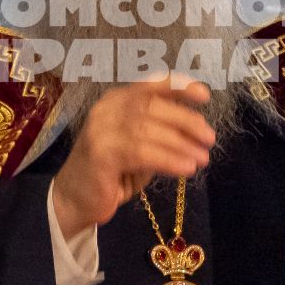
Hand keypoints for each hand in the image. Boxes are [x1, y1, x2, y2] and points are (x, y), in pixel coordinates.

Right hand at [50, 77, 215, 238]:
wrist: (75, 200)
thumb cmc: (111, 173)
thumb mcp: (139, 146)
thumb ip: (159, 132)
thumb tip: (197, 130)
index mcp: (115, 100)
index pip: (150, 84)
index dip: (178, 85)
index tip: (204, 95)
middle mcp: (106, 109)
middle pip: (152, 106)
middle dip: (186, 120)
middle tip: (209, 138)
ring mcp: (100, 130)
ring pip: (149, 129)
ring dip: (181, 144)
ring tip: (202, 159)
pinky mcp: (101, 154)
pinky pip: (142, 153)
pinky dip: (169, 160)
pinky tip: (186, 169)